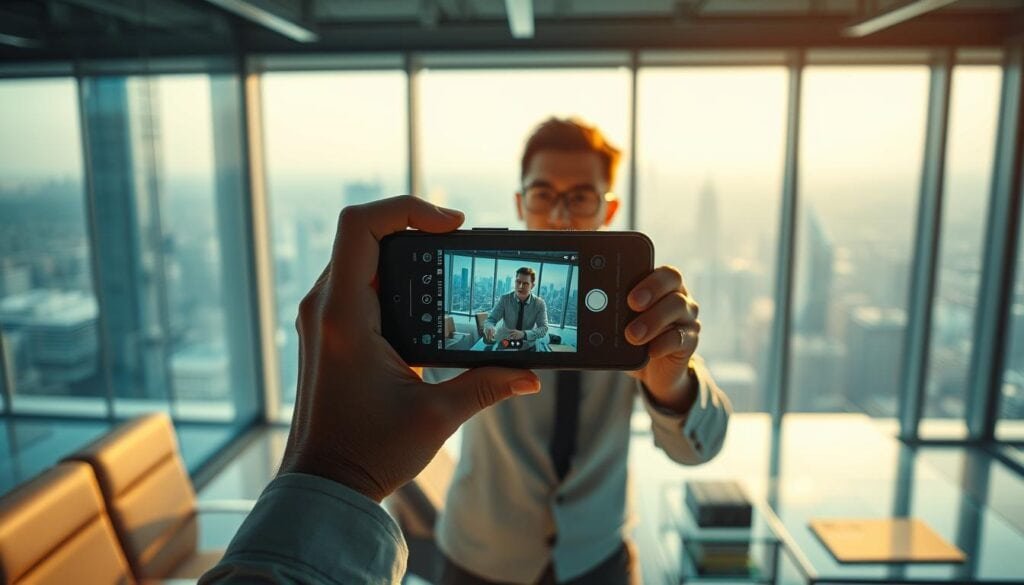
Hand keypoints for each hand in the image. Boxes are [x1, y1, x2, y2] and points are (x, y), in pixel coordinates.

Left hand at [280, 196, 540, 501]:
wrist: (324, 485)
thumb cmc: (366, 454)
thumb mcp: (436, 417)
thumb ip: (487, 385)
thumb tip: (531, 375)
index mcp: (344, 317)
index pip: (360, 225)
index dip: (408, 208)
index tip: (453, 224)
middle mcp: (324, 308)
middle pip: (365, 234)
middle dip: (416, 229)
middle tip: (461, 245)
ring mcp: (322, 318)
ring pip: (361, 257)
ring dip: (405, 254)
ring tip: (450, 269)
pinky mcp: (329, 331)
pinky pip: (358, 283)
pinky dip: (393, 278)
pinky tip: (428, 302)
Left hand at [625, 266, 699, 413]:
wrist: (653, 370)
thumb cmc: (635, 338)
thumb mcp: (622, 323)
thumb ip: (615, 313)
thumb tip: (596, 308)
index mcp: (661, 285)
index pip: (661, 270)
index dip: (648, 277)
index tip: (629, 292)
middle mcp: (678, 296)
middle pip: (673, 280)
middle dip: (651, 289)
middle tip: (631, 304)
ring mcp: (687, 318)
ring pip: (678, 306)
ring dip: (653, 319)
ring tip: (632, 335)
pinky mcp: (689, 341)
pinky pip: (681, 337)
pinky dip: (663, 343)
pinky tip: (650, 351)